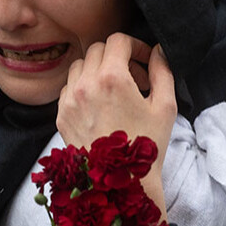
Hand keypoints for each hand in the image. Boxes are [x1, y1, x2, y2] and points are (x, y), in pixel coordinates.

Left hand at [56, 34, 176, 216]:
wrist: (120, 184)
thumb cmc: (146, 147)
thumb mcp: (165, 106)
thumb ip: (163, 71)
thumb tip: (159, 51)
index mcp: (112, 78)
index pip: (118, 41)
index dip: (136, 46)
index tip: (145, 60)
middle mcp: (86, 84)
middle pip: (98, 49)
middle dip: (118, 56)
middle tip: (134, 77)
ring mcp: (69, 100)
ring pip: (80, 66)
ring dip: (98, 69)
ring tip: (115, 90)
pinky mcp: (61, 115)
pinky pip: (68, 87)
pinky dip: (83, 87)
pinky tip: (99, 104)